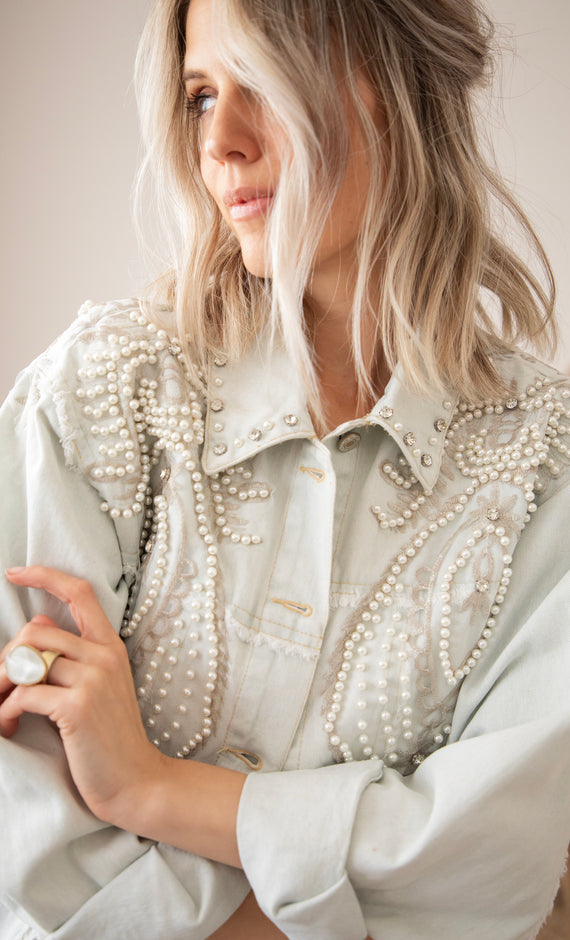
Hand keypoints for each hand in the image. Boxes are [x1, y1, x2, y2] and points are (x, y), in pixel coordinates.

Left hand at [0, 566, 164, 823]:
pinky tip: (11, 727)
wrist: (135, 781)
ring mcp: (93, 679)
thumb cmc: (110, 737)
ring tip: (3, 711)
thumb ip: (71, 654)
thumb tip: (36, 624)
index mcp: (110, 646)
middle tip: (0, 690)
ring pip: (26, 662)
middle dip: (7, 661)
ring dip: (2, 688)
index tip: (15, 572)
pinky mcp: (77, 706)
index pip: (79, 593)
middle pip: (36, 633)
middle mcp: (104, 655)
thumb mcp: (98, 687)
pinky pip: (24, 694)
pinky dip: (7, 712)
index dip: (45, 576)